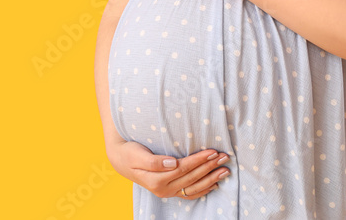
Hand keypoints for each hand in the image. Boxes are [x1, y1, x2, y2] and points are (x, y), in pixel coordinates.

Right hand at [106, 139, 230, 199]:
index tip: (212, 151)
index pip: (183, 168)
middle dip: (209, 167)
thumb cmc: (130, 153)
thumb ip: (154, 161)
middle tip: (225, 157)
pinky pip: (190, 193)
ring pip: (194, 187)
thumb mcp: (138, 155)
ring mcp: (168, 192)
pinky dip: (203, 189)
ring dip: (211, 178)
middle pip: (191, 177)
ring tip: (225, 170)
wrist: (121, 160)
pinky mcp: (170, 191)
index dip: (199, 160)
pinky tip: (214, 183)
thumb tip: (172, 163)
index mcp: (156, 179)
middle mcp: (163, 189)